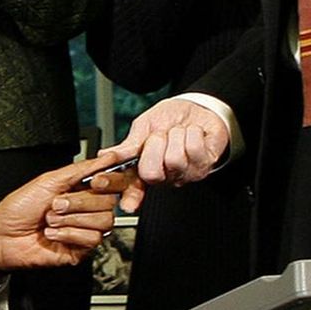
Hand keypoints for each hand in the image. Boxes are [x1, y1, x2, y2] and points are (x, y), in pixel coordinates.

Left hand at [0, 152, 129, 271]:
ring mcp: (84, 229)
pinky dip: (68, 234)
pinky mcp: (80, 249)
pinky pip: (91, 239)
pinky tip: (52, 233)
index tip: (96, 182)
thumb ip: (81, 168)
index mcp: (80, 189)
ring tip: (51, 220)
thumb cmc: (19, 207)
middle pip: (108, 203)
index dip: (110, 181)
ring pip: (103, 222)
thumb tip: (107, 157)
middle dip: (78, 202)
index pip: (112, 183)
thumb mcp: (49, 180)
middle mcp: (85, 209)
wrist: (3, 235)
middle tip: (56, 204)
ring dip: (71, 219)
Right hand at [115, 97, 231, 208]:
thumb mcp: (144, 127)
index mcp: (145, 168)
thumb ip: (129, 145)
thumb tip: (105, 156)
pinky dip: (192, 133)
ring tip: (178, 132)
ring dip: (176, 135)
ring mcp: (185, 174)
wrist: (197, 107)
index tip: (122, 202)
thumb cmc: (169, 118)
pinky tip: (193, 133)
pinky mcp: (204, 167)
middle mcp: (165, 176)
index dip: (127, 195)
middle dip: (154, 145)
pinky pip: (194, 150)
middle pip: (151, 173)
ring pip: (174, 159)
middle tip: (159, 136)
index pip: (132, 188)